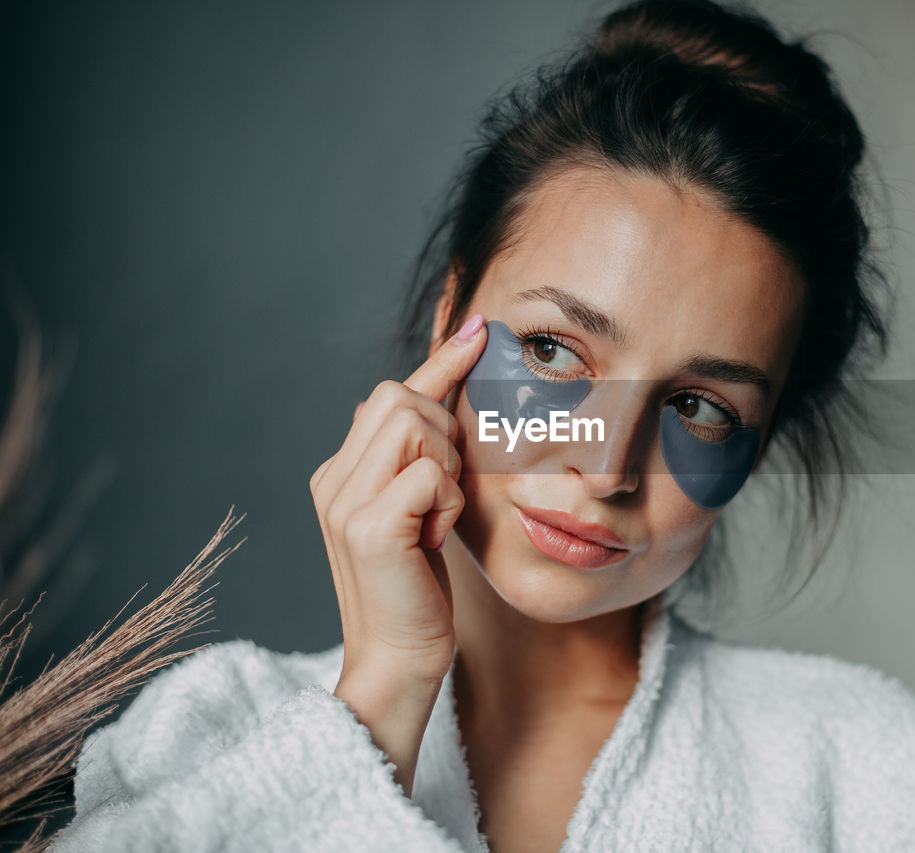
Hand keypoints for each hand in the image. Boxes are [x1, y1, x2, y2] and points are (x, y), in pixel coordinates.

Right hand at [309, 312, 486, 790]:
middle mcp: (333, 479)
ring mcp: (344, 501)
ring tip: (436, 519)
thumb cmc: (417, 589)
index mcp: (341, 472)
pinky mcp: (367, 527)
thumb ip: (422, 460)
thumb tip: (437, 394)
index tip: (480, 332)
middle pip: (403, 399)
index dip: (440, 362)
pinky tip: (435, 539)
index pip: (392, 394)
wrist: (397, 660)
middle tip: (444, 495)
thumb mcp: (420, 513)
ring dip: (447, 469)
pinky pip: (429, 475)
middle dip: (445, 435)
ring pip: (414, 427)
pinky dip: (447, 502)